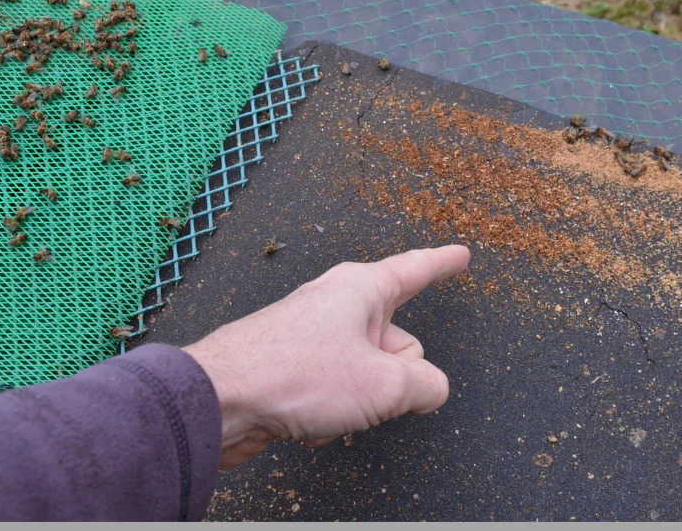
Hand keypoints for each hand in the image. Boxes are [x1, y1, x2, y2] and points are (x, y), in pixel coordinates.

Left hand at [182, 245, 469, 468]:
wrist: (220, 401)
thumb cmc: (293, 376)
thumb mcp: (384, 385)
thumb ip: (425, 385)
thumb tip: (429, 390)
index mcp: (361, 288)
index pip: (416, 270)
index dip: (443, 264)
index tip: (461, 256)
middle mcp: (336, 304)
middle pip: (398, 341)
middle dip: (397, 377)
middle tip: (376, 396)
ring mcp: (312, 335)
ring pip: (366, 372)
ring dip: (361, 401)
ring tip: (332, 410)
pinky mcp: (292, 366)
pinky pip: (336, 390)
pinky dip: (333, 411)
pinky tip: (310, 425)